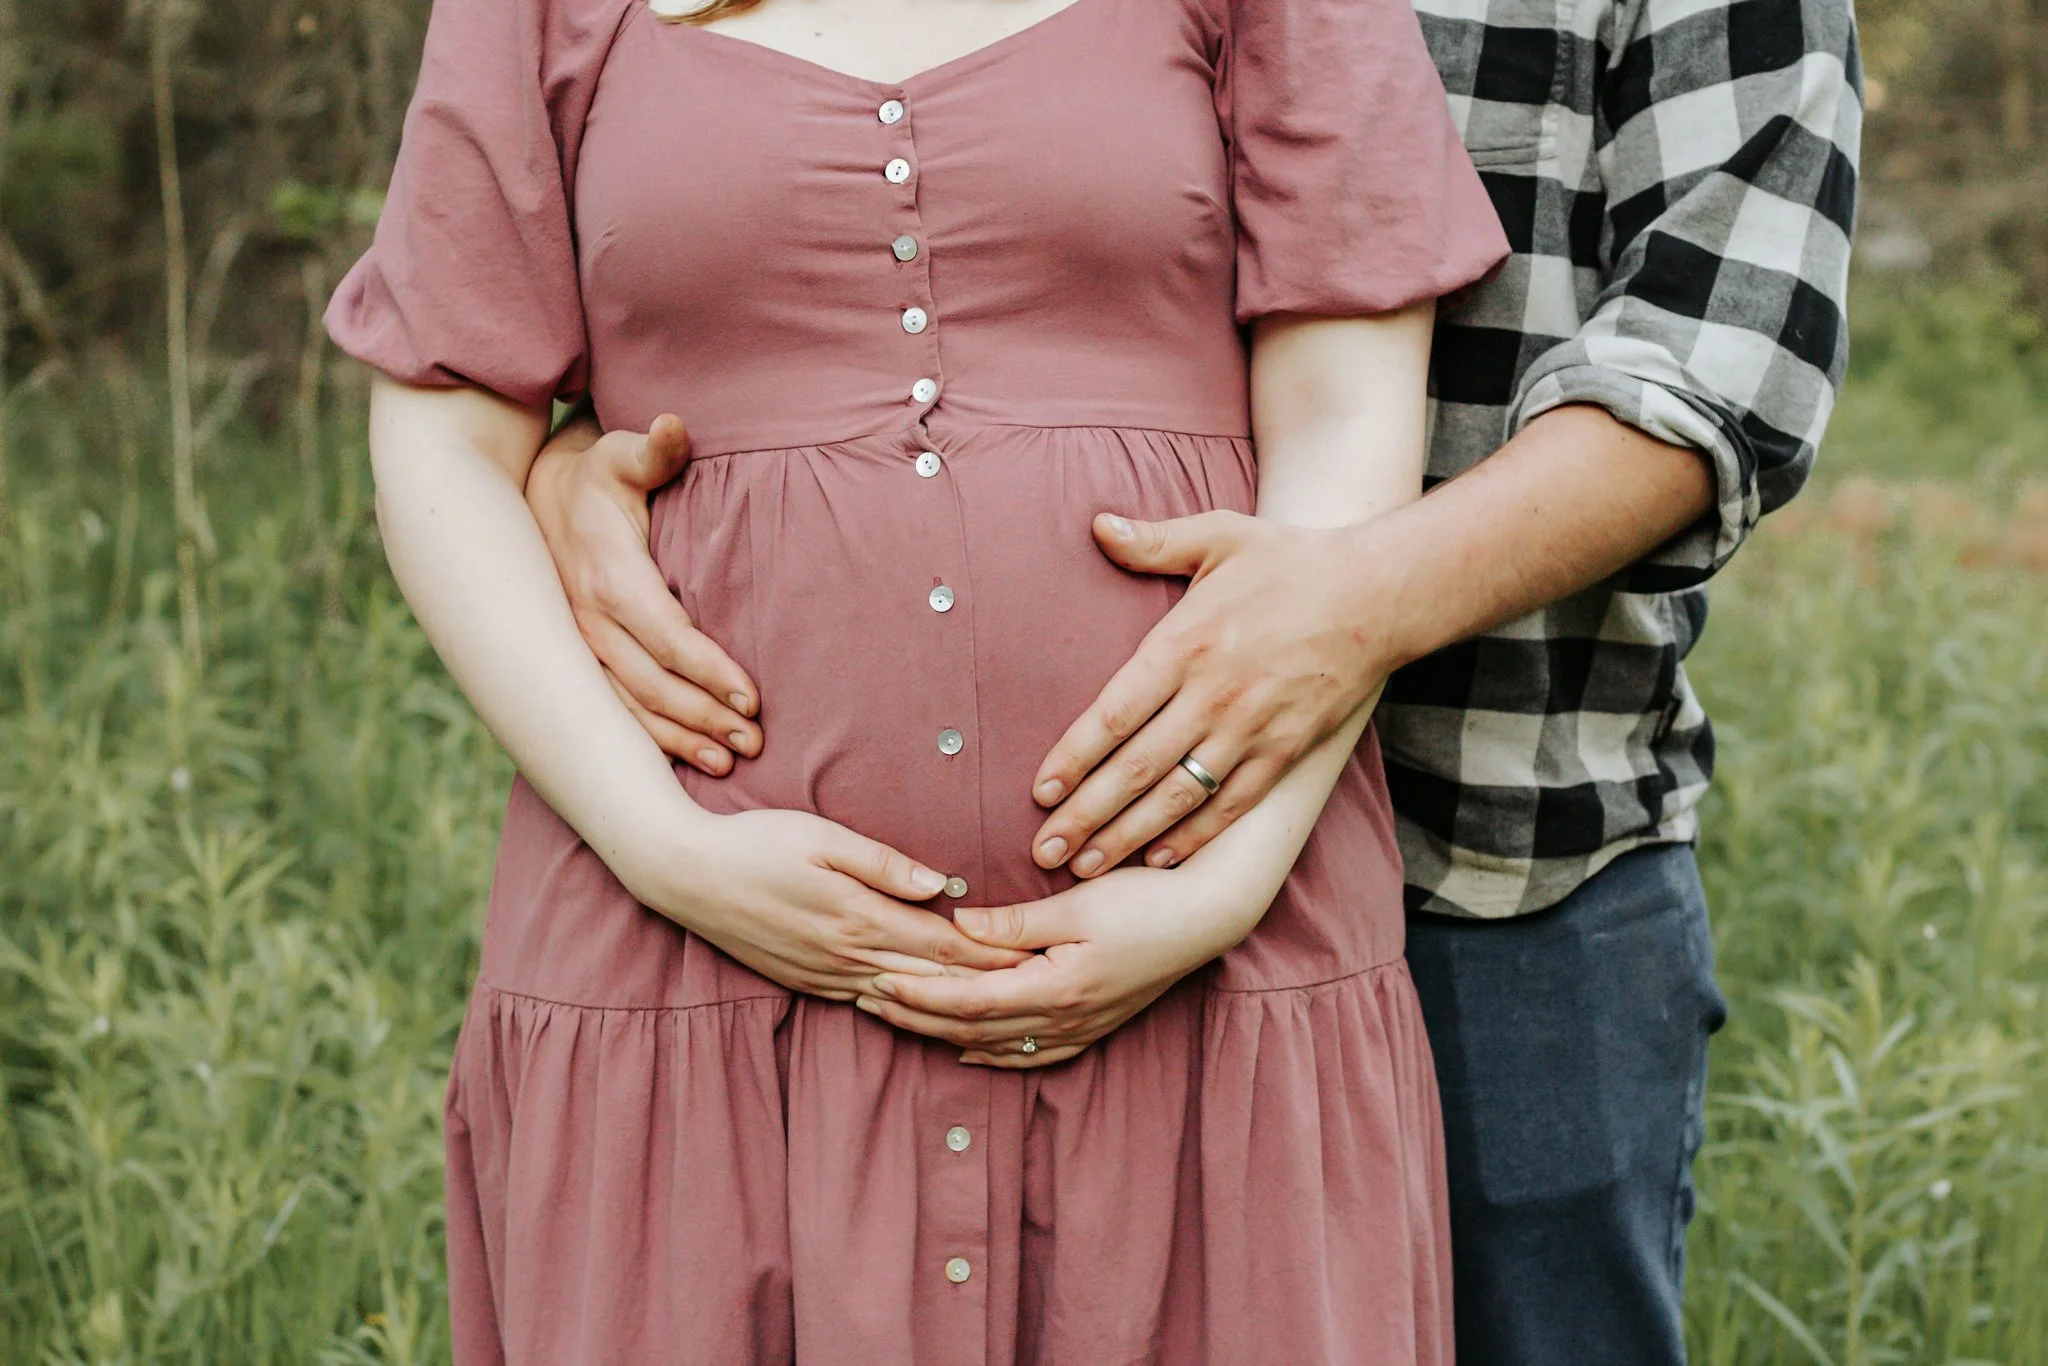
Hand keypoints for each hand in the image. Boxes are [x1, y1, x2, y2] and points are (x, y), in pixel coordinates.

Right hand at [527, 412, 763, 775]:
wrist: (540, 493)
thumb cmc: (599, 474)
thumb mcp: (621, 454)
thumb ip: (655, 449)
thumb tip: (674, 426)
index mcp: (608, 574)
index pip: (664, 632)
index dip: (707, 668)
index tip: (752, 696)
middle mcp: (589, 617)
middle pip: (651, 681)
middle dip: (703, 715)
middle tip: (754, 740)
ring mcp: (581, 643)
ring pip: (631, 705)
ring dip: (679, 738)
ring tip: (729, 760)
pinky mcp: (581, 656)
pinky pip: (614, 707)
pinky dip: (651, 738)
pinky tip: (688, 759)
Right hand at [626, 807, 1030, 999]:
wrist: (685, 875)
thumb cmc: (754, 842)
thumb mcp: (821, 836)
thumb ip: (883, 863)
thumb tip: (939, 885)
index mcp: (858, 919)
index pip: (944, 945)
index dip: (993, 954)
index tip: (1037, 958)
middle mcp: (845, 957)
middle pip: (932, 980)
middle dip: (986, 988)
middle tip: (1038, 992)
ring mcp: (824, 975)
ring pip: (903, 1000)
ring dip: (949, 1008)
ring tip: (997, 1012)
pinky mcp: (805, 982)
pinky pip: (867, 1004)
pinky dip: (906, 1011)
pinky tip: (928, 1015)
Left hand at [852, 864, 1266, 1066]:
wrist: (1208, 918)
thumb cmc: (1147, 900)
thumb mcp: (1079, 903)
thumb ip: (1016, 922)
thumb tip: (957, 926)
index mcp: (1056, 988)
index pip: (968, 1000)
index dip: (918, 995)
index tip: (875, 982)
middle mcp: (1064, 1019)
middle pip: (972, 1029)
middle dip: (916, 1018)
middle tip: (867, 1002)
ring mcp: (1080, 1028)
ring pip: (996, 1046)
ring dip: (943, 1035)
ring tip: (899, 1021)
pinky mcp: (1092, 1026)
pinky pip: (1030, 1055)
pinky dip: (991, 1054)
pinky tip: (968, 1048)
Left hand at [1029, 510, 1389, 877]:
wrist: (1379, 594)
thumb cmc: (1291, 562)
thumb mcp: (1220, 535)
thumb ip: (1154, 540)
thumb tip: (1098, 525)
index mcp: (1185, 644)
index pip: (1114, 714)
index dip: (1074, 757)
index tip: (1040, 790)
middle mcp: (1213, 696)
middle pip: (1136, 769)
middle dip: (1086, 815)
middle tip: (1046, 850)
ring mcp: (1251, 730)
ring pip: (1178, 797)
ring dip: (1128, 837)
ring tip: (1086, 868)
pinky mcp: (1284, 752)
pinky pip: (1231, 806)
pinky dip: (1194, 837)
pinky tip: (1158, 860)